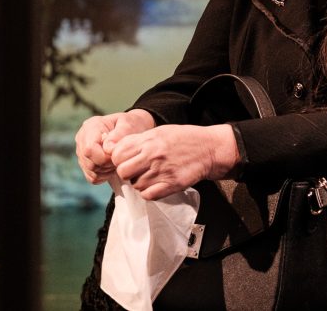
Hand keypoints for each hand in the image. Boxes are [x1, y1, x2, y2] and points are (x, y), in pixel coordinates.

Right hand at [74, 109, 155, 183]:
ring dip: (108, 170)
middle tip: (120, 158)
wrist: (134, 130)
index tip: (118, 155)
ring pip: (91, 172)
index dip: (105, 157)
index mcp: (90, 126)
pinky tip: (113, 165)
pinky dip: (105, 176)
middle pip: (90, 163)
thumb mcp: (129, 124)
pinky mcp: (85, 164)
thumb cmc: (132, 125)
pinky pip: (93, 178)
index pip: (89, 149)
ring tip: (118, 159)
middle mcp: (83, 139)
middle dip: (108, 165)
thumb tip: (108, 148)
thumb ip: (119, 134)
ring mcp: (82, 152)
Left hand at [109, 124, 239, 200]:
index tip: (127, 160)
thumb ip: (138, 140)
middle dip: (127, 172)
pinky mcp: (172, 184)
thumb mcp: (160, 131)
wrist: (209, 148)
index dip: (119, 159)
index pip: (117, 155)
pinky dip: (149, 192)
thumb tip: (117, 149)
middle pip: (123, 172)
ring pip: (135, 185)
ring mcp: (162, 171)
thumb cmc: (184, 138)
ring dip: (140, 182)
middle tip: (136, 170)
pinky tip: (156, 184)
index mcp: (149, 140)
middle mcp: (153, 155)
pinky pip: (148, 195)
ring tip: (151, 175)